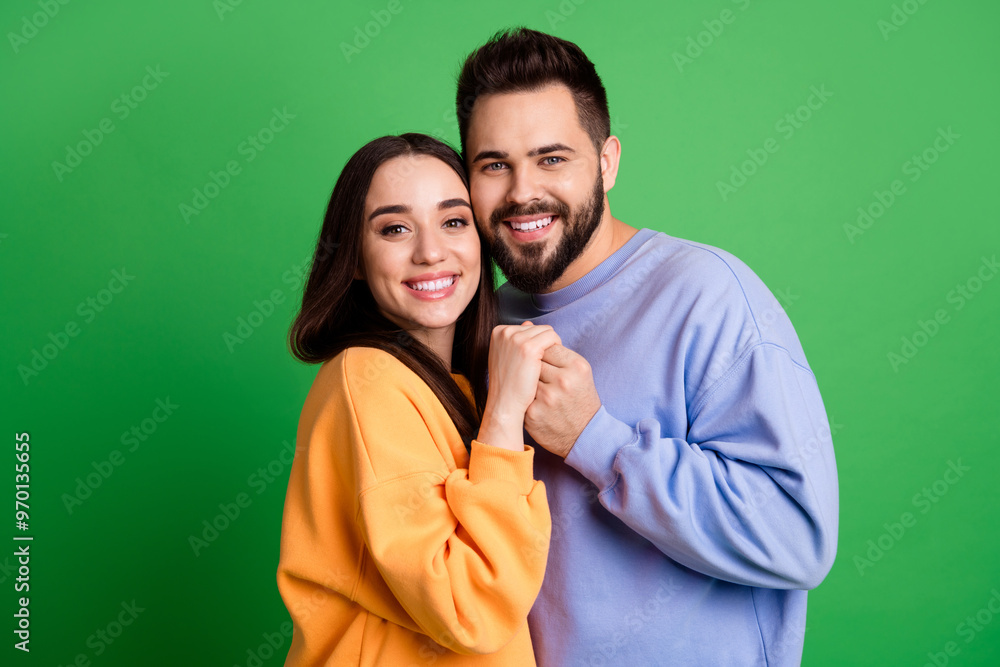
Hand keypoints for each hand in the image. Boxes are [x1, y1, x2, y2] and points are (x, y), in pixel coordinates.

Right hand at [477, 322, 561, 450]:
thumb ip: (516, 340)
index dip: (536, 342)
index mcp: (498, 332)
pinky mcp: (529, 348)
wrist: (505, 404)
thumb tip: (528, 324)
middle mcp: (505, 332)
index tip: (535, 360)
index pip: (528, 328)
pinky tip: (553, 364)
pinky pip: (552, 339)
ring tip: (549, 364)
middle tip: (545, 363)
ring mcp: (516, 339)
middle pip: (538, 327)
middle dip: (545, 343)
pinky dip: (556, 349)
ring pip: (547, 331)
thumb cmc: (508, 384)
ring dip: (552, 346)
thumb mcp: (507, 357)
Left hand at [525, 344, 600, 457]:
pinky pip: (522, 396)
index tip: (549, 364)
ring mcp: (547, 398)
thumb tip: (527, 325)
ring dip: (528, 382)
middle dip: (534, 368)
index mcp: (577, 366)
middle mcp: (563, 381)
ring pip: (526, 378)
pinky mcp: (534, 414)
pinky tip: (533, 402)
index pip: (548, 346)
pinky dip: (525, 398)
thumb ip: (555, 349)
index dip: (544, 355)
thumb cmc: (579, 398)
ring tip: (538, 390)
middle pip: (535, 361)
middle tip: (544, 379)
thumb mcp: (578, 371)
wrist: (584, 434)